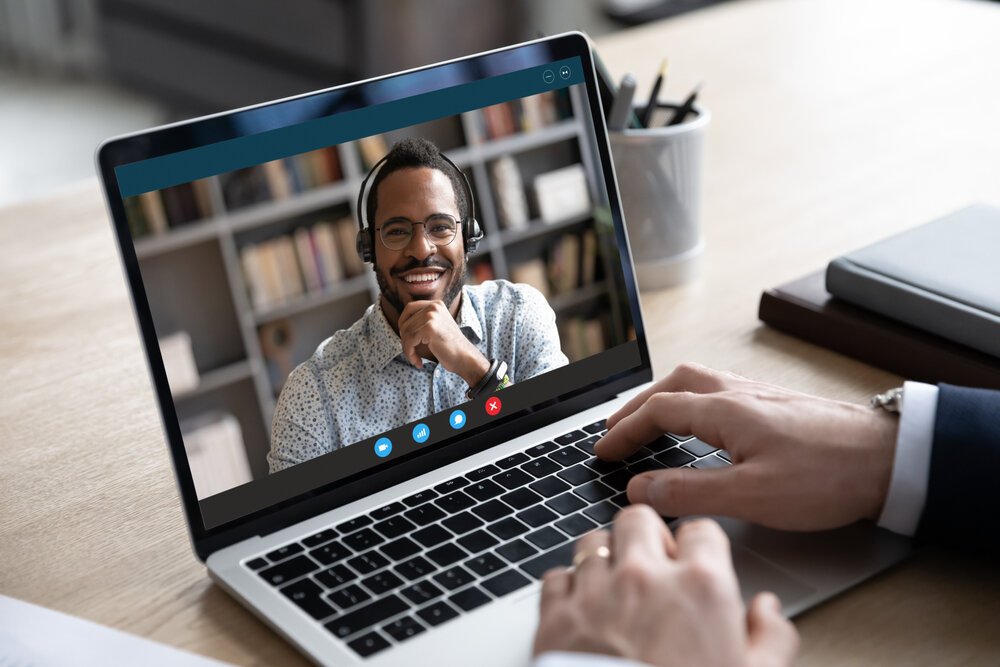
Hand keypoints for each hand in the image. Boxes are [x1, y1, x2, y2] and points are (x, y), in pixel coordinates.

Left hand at [397, 300, 489, 385]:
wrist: (464, 358)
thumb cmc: (448, 347)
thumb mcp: (434, 329)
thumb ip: (420, 323)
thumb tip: (400, 326)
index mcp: (436, 304)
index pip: (409, 308)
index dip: (403, 323)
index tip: (406, 339)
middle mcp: (434, 306)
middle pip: (405, 322)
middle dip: (405, 341)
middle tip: (411, 354)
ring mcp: (431, 315)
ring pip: (405, 332)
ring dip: (407, 349)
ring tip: (416, 359)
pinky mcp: (429, 327)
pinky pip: (409, 341)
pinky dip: (409, 353)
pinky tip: (418, 362)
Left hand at [533, 506, 797, 666]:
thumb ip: (772, 640)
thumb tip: (769, 611)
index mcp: (700, 587)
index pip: (701, 531)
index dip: (701, 547)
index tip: (698, 564)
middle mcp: (644, 578)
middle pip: (639, 519)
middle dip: (646, 538)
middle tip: (653, 568)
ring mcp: (595, 594)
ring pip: (594, 542)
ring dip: (605, 560)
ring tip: (616, 591)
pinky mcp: (555, 618)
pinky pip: (557, 578)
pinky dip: (568, 590)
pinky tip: (583, 614)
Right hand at [595, 363, 898, 529]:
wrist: (889, 458)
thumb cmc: (827, 475)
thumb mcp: (751, 495)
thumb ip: (690, 491)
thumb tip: (640, 487)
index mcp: (724, 410)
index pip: (656, 411)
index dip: (624, 431)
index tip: (603, 452)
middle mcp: (737, 392)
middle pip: (671, 384)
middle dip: (636, 406)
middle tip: (615, 430)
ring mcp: (759, 394)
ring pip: (695, 381)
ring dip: (662, 397)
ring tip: (647, 420)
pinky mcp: (776, 404)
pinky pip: (717, 389)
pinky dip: (690, 399)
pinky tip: (699, 419)